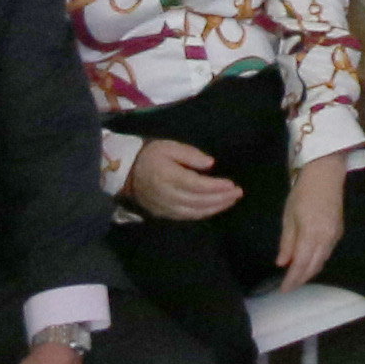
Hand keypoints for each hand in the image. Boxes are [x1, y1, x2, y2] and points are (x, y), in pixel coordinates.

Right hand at [122, 138, 237, 220]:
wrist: (126, 173)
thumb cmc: (150, 155)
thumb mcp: (169, 146)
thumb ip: (190, 154)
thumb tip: (210, 164)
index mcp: (168, 176)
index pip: (198, 185)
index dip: (216, 187)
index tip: (232, 184)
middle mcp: (168, 195)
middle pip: (199, 201)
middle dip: (221, 198)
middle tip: (238, 193)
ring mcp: (165, 208)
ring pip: (195, 212)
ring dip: (216, 208)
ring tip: (231, 200)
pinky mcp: (164, 214)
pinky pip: (187, 217)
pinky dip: (204, 213)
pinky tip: (215, 208)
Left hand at [268, 152, 348, 290]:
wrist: (326, 174)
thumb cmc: (302, 192)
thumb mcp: (289, 216)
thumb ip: (287, 242)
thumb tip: (282, 264)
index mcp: (311, 234)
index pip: (301, 264)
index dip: (292, 280)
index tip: (283, 290)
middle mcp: (326, 238)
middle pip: (314, 267)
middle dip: (301, 279)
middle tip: (288, 286)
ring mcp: (335, 235)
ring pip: (322, 261)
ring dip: (310, 271)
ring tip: (297, 276)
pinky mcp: (339, 231)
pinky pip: (327, 252)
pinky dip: (317, 260)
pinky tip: (309, 261)